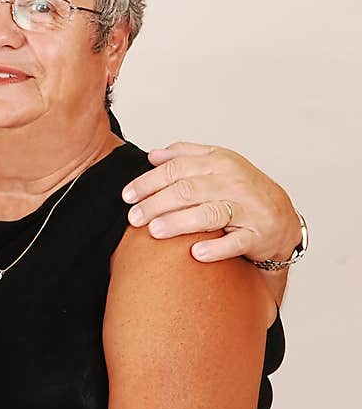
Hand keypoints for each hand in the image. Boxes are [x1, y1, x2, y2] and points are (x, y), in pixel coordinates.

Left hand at [122, 142, 299, 262]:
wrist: (282, 217)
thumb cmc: (243, 190)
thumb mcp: (218, 164)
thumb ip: (186, 155)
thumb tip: (153, 154)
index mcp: (221, 162)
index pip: (177, 169)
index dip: (149, 182)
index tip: (127, 195)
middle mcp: (234, 183)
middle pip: (188, 190)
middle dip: (156, 203)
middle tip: (134, 218)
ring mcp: (248, 209)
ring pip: (210, 213)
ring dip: (179, 222)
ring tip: (154, 231)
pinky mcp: (258, 235)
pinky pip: (236, 242)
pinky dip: (217, 248)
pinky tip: (196, 254)